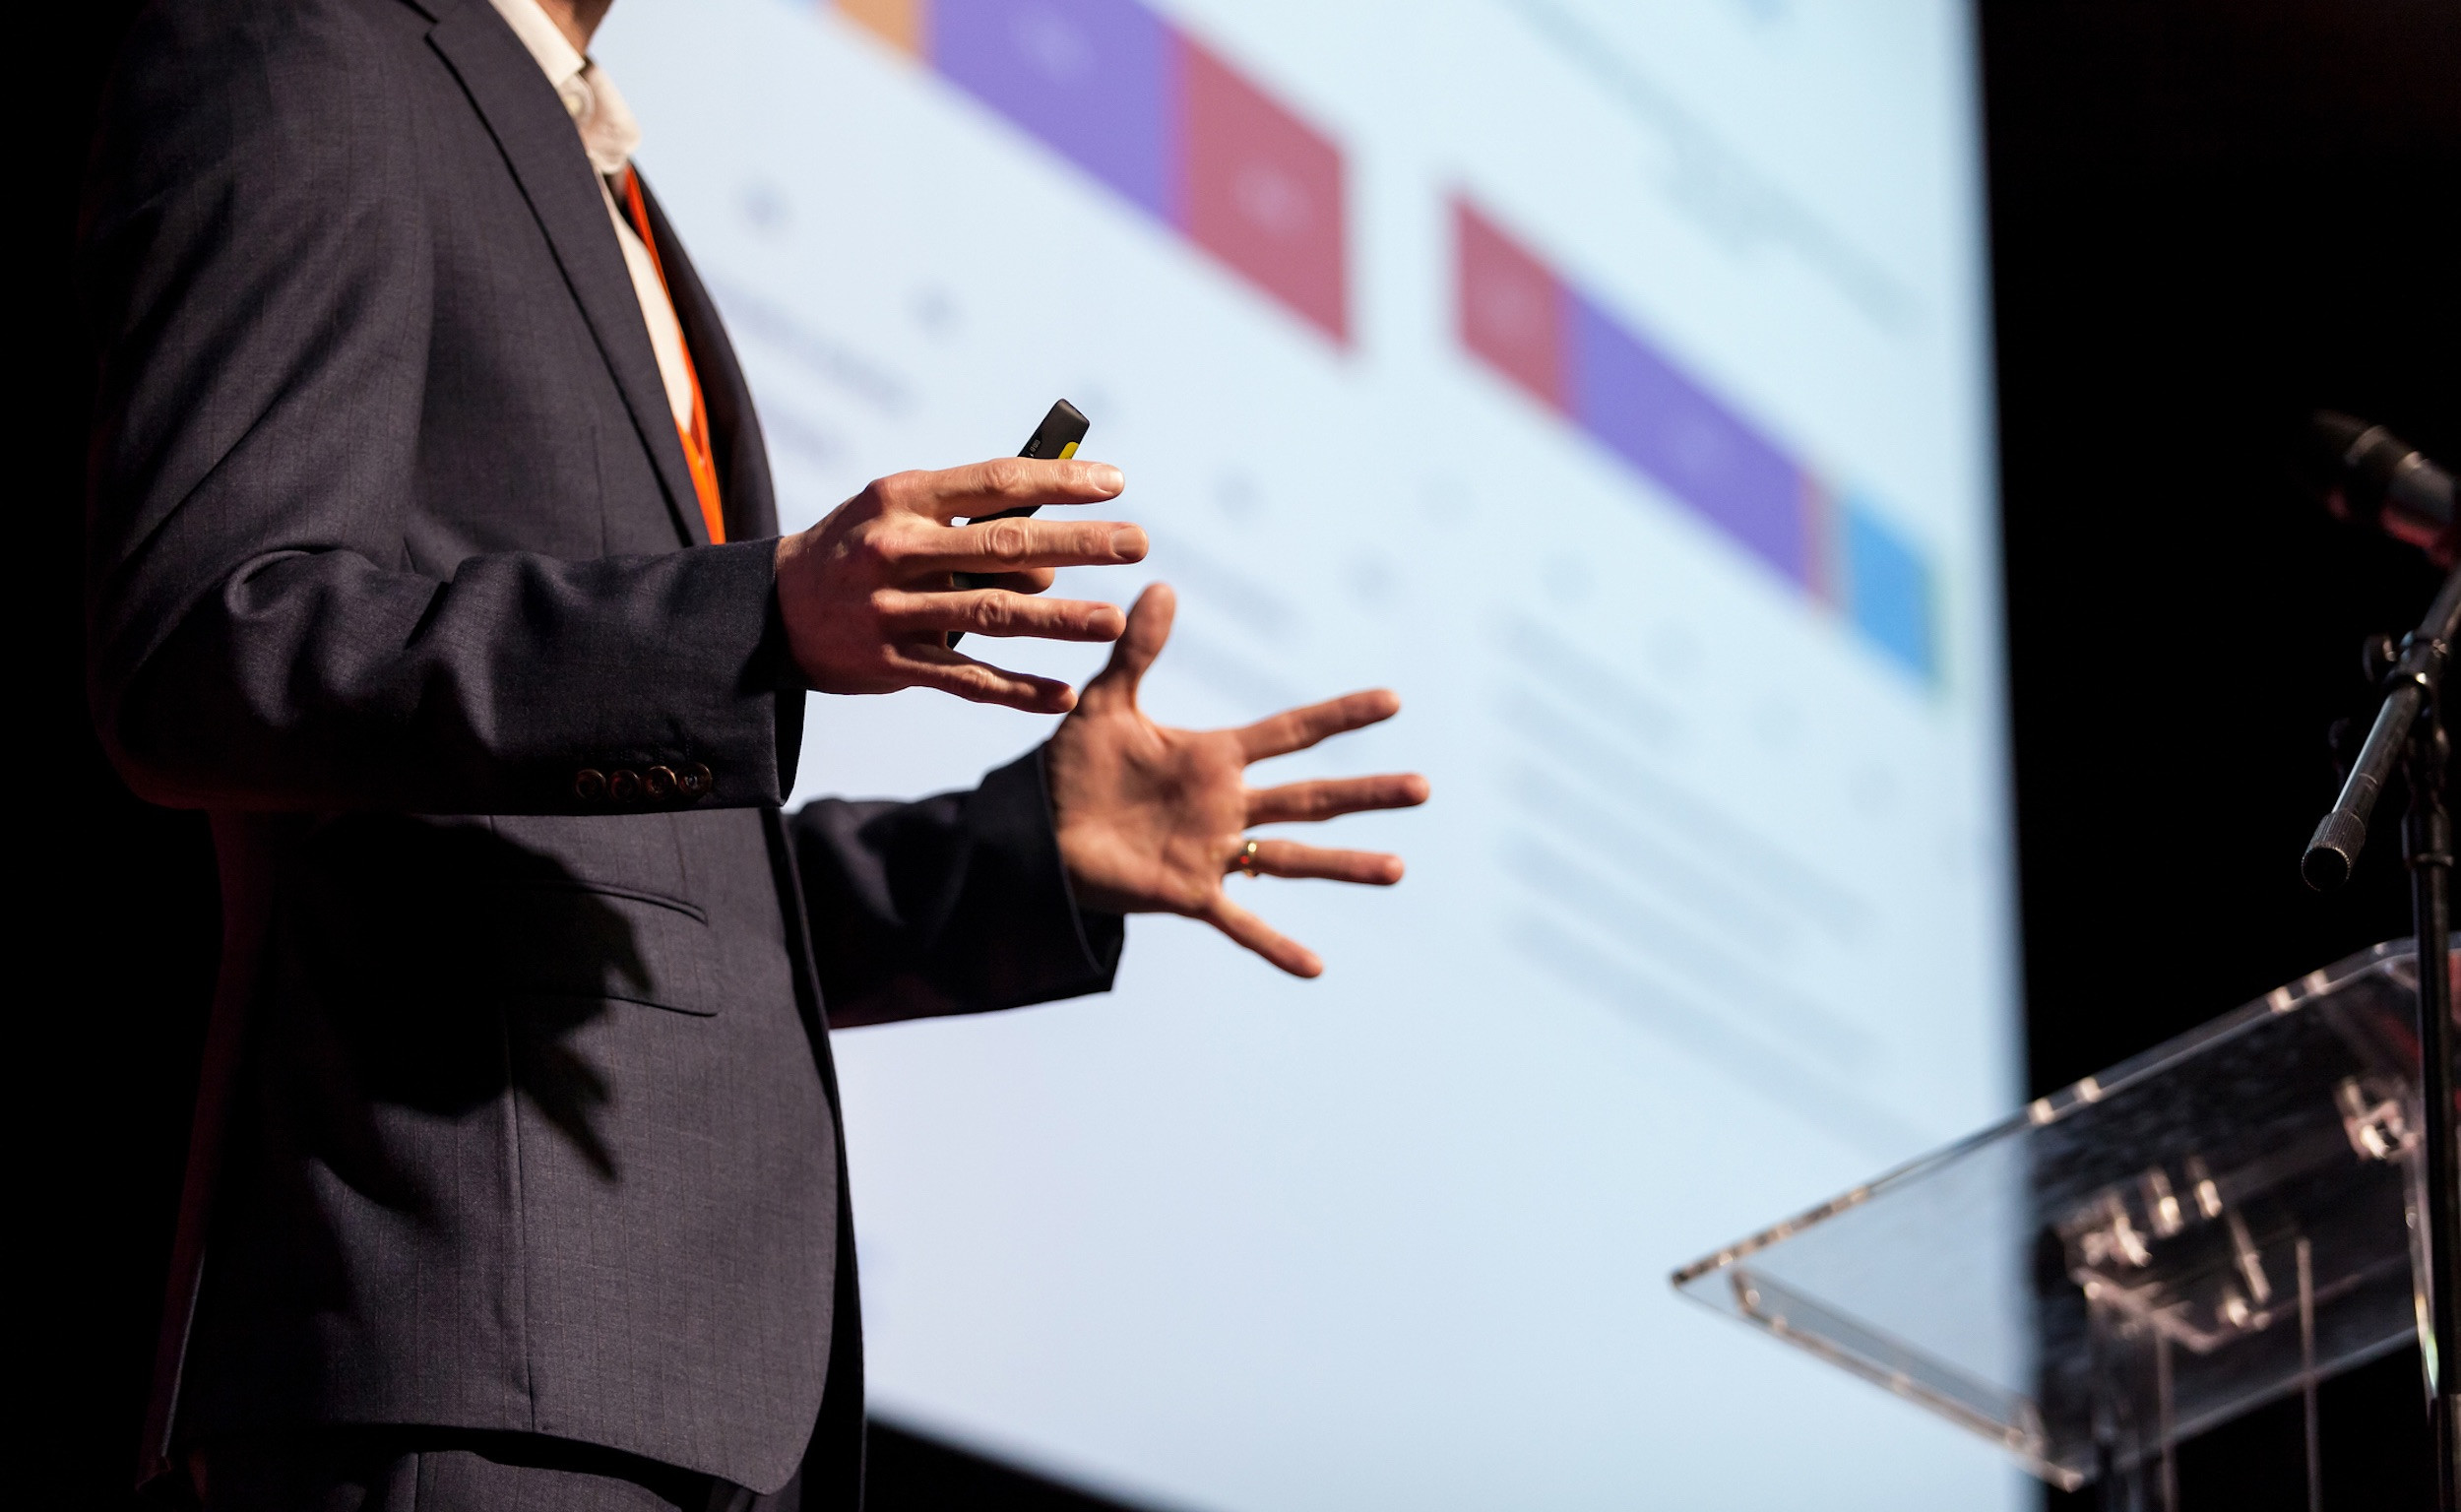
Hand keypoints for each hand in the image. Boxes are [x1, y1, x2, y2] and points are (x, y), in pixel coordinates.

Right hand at [774, 458, 1149, 712]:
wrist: (772, 610)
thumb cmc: (858, 549)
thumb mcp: (898, 513)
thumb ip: (967, 522)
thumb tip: (1054, 551)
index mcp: (901, 498)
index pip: (995, 482)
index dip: (1059, 483)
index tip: (1116, 484)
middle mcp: (896, 549)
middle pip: (1005, 545)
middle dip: (1078, 544)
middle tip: (1138, 542)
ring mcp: (893, 610)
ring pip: (994, 615)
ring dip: (1060, 619)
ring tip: (1113, 621)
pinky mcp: (892, 664)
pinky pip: (967, 680)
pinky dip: (1018, 691)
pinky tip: (1063, 696)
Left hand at [1046, 585, 1429, 976]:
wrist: (1036, 830)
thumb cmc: (1071, 768)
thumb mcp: (1105, 703)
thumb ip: (1138, 651)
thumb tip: (1161, 585)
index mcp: (1215, 757)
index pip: (1291, 732)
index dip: (1340, 716)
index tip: (1391, 700)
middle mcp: (1228, 805)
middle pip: (1312, 798)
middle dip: (1366, 793)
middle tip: (1423, 786)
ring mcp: (1214, 852)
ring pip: (1294, 858)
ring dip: (1345, 864)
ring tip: (1398, 868)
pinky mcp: (1188, 894)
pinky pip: (1240, 923)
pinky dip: (1276, 945)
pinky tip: (1316, 967)